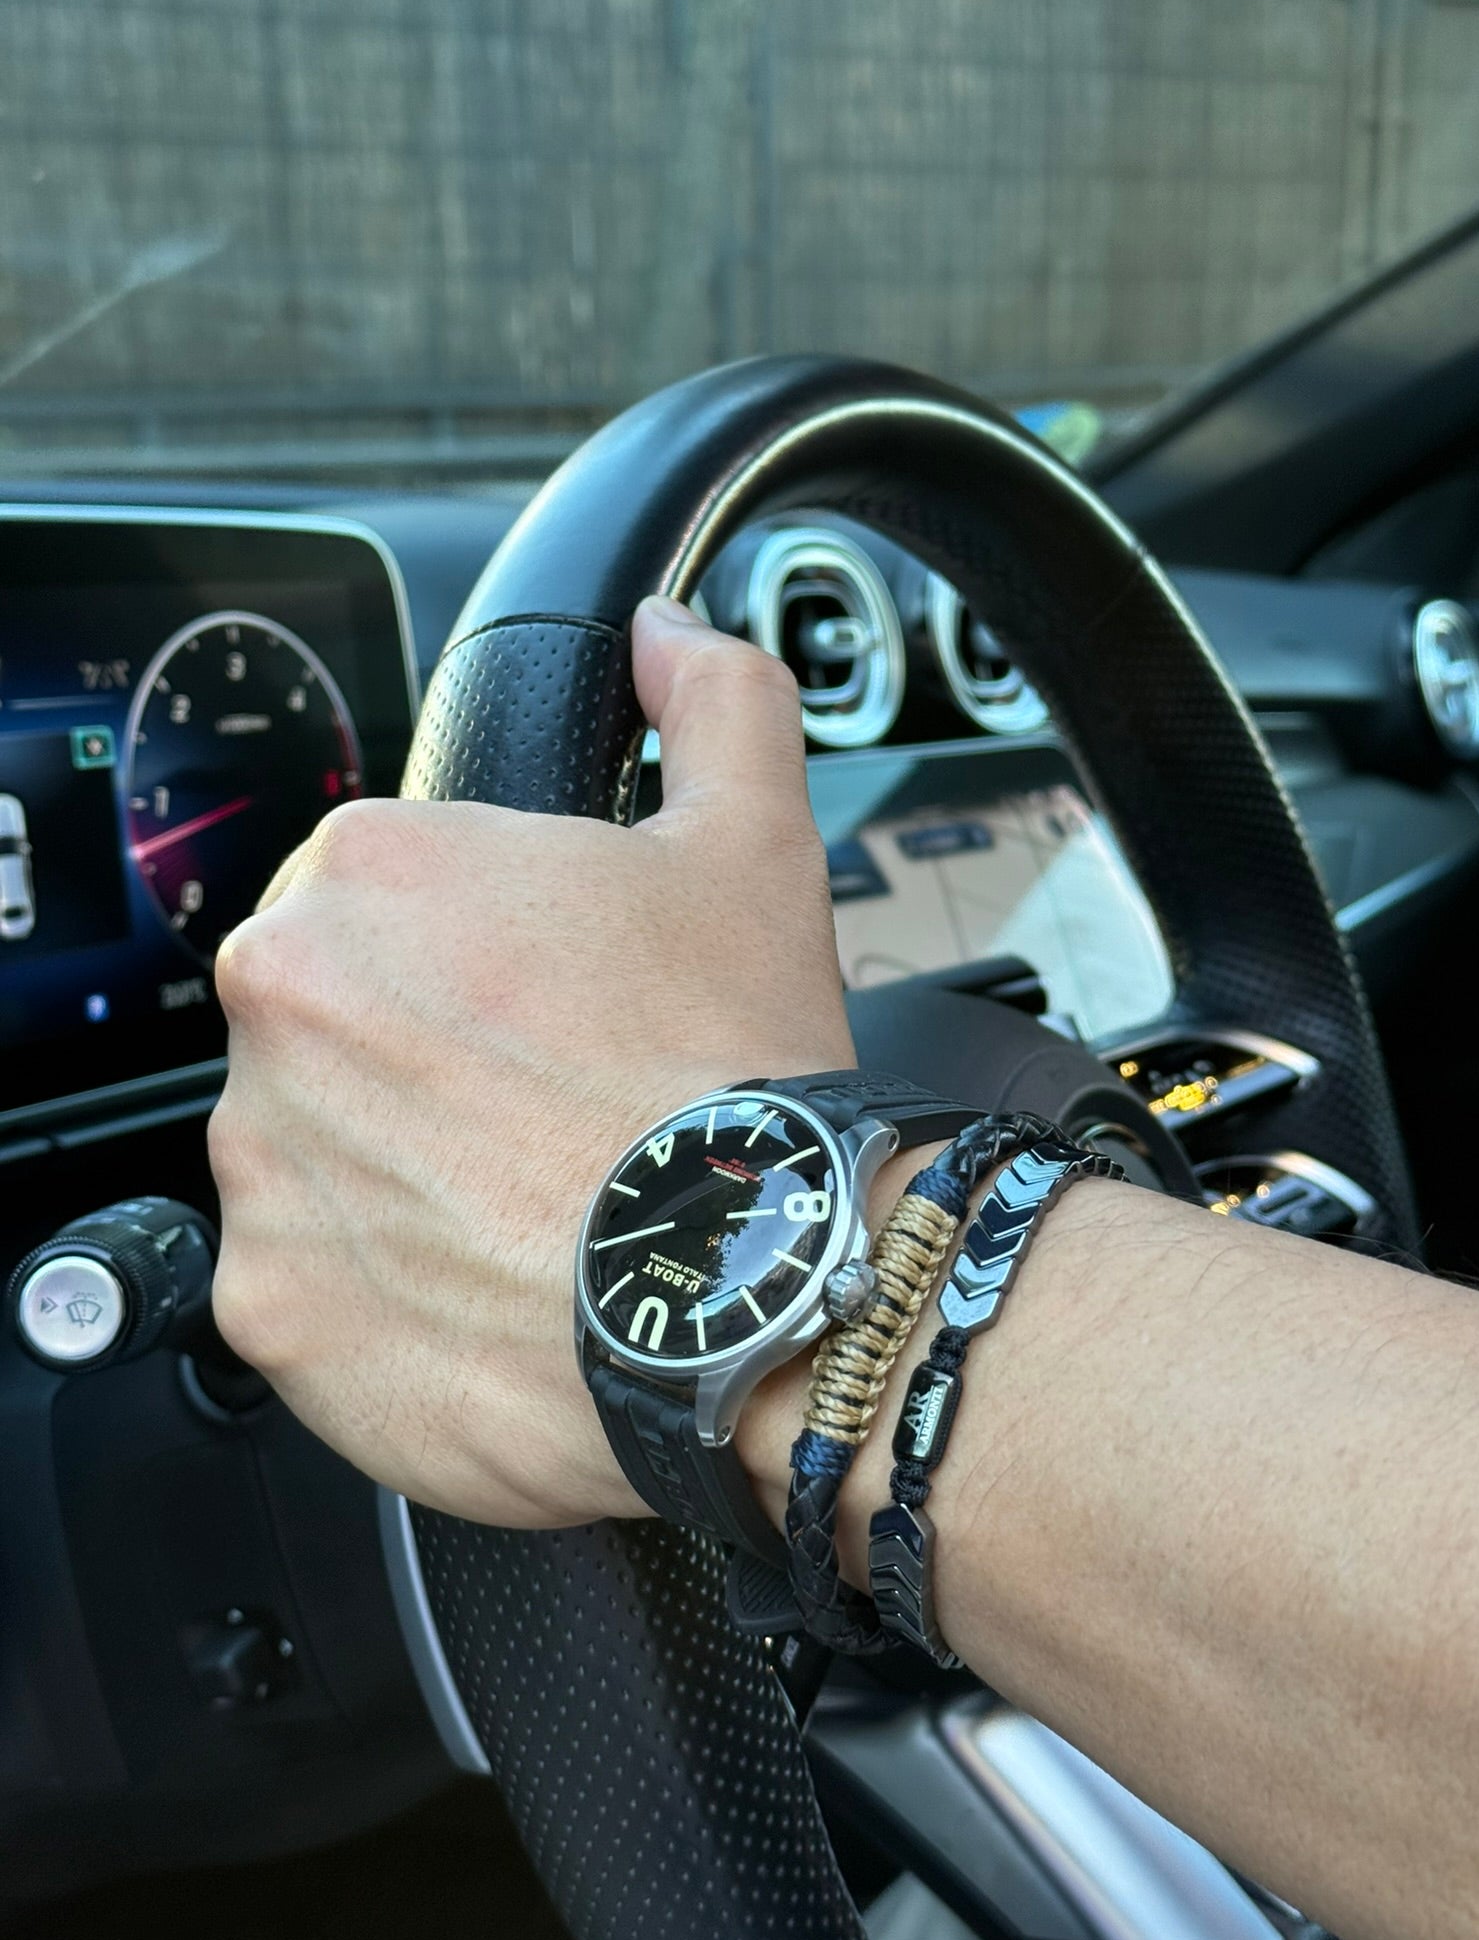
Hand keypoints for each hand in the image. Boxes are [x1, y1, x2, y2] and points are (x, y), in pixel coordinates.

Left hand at [209, 596, 854, 1527]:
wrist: (752, 1295)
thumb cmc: (738, 1072)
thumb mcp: (755, 848)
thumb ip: (712, 706)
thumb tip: (670, 637)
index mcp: (370, 869)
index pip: (391, 897)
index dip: (483, 955)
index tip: (544, 1008)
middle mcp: (283, 999)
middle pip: (342, 1020)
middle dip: (428, 1056)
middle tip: (546, 1107)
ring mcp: (262, 1159)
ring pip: (317, 1148)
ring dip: (398, 1169)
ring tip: (529, 1203)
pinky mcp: (269, 1302)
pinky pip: (311, 1280)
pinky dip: (383, 1290)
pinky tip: (492, 1286)